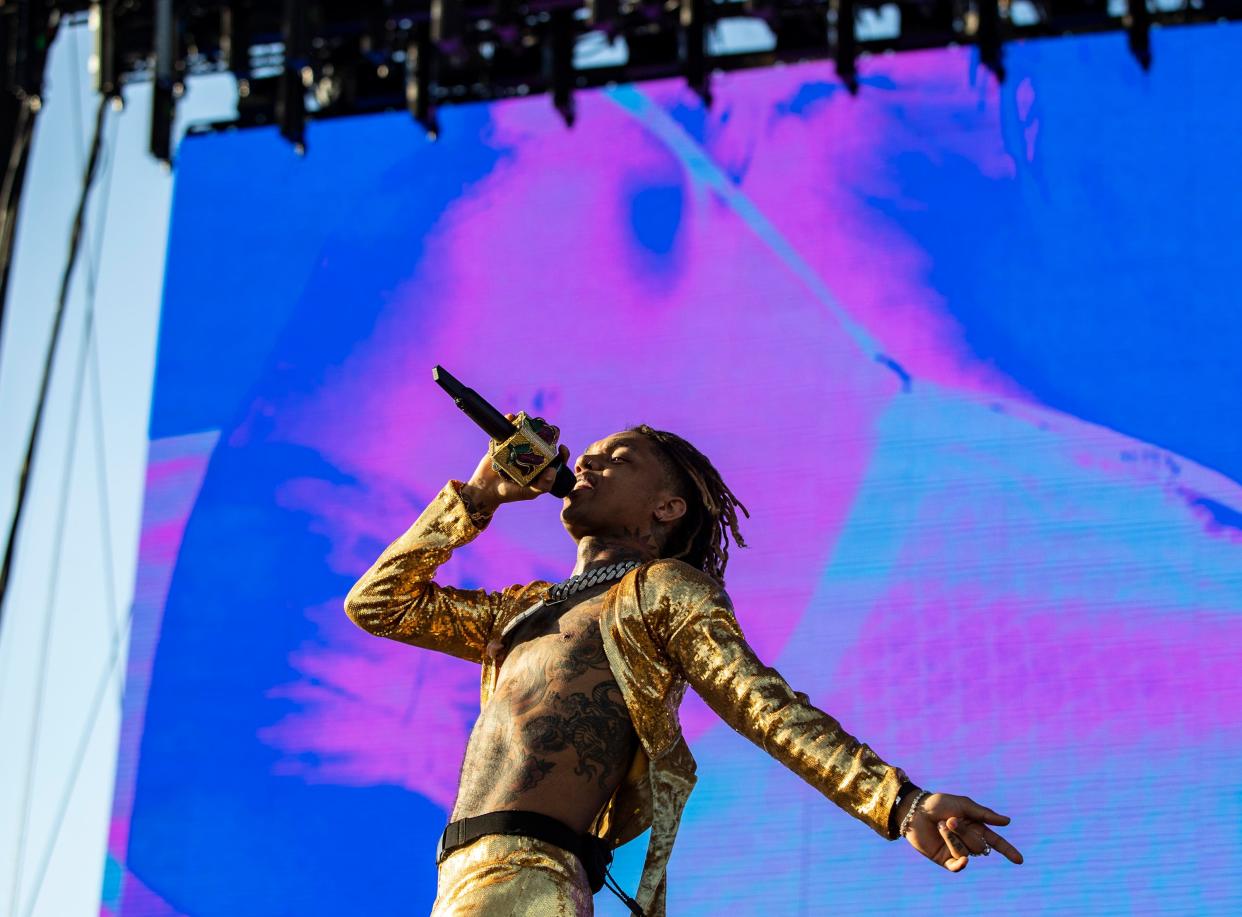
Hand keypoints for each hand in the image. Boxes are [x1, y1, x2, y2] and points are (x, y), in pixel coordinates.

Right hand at [460, 413, 569, 512]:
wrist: (486, 490)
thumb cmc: (510, 493)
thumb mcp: (529, 493)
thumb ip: (542, 485)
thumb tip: (552, 470)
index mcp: (540, 467)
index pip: (556, 459)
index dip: (562, 453)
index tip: (562, 447)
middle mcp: (531, 456)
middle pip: (542, 441)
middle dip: (545, 432)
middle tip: (545, 428)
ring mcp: (517, 448)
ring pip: (526, 433)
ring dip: (529, 424)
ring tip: (530, 421)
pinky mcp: (504, 443)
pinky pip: (507, 430)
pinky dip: (509, 421)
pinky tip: (511, 418)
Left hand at [901, 792, 1022, 871]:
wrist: (914, 810)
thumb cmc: (938, 803)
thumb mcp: (963, 804)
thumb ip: (984, 814)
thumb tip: (1007, 822)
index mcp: (976, 827)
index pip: (995, 841)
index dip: (1008, 850)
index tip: (1020, 860)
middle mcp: (968, 840)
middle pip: (978, 845)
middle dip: (964, 832)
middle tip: (949, 820)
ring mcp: (957, 851)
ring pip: (966, 852)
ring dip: (953, 838)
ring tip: (940, 826)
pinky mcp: (945, 860)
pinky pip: (958, 866)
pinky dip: (960, 864)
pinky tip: (962, 860)